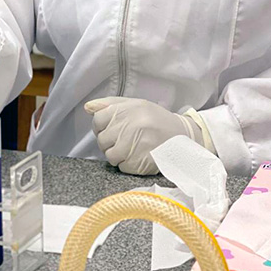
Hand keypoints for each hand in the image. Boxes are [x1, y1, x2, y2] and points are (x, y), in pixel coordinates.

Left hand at [85, 96, 202, 174]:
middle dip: (110, 141)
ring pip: (110, 155)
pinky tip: (138, 156)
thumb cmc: (157, 119)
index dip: (101, 126)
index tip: (110, 129)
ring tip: (131, 148)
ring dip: (118, 154)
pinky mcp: (138, 163)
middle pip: (102, 140)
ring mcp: (133, 146)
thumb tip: (88, 107)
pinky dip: (128, 164)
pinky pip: (122, 167)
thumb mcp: (136, 104)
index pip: (98, 120)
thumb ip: (110, 104)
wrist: (183, 136)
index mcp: (126, 110)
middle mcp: (128, 126)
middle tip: (123, 139)